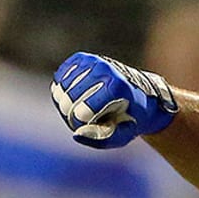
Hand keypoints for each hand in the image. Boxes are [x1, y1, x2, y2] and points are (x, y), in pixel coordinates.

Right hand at [50, 52, 177, 147]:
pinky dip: (62, 93)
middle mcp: (103, 68)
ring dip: (66, 105)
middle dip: (72, 115)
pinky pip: (59, 80)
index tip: (91, 124)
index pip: (84, 110)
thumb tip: (76, 135)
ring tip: (83, 109)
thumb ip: (101, 139)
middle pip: (69, 100)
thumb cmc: (130, 117)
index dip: (81, 123)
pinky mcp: (80, 59)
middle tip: (87, 118)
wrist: (140, 93)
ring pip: (61, 90)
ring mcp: (91, 61)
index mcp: (118, 86)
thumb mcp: (123, 135)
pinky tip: (75, 98)